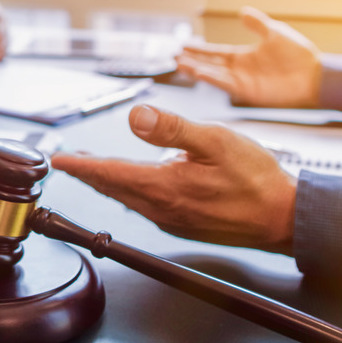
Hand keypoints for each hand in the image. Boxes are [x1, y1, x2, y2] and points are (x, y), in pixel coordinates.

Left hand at [51, 104, 296, 254]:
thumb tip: (136, 117)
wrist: (283, 219)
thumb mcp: (216, 141)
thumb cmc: (256, 180)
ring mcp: (169, 220)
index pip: (108, 174)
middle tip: (70, 161)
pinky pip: (143, 208)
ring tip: (93, 169)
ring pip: (126, 200)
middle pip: (111, 189)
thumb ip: (173, 129)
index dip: (80, 165)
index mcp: (163, 187)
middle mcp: (160, 209)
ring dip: (107, 183)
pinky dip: (128, 193)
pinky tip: (132, 184)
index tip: (58, 160)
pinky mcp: (180, 226)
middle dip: (88, 173)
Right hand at [176, 6, 320, 107]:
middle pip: (208, 64)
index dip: (199, 49)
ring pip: (212, 75)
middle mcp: (238, 69)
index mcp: (242, 55)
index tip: (183, 45)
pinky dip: (210, 78)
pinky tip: (197, 72)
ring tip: (179, 64)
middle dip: (191, 60)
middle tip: (173, 56)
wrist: (314, 75)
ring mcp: (241, 82)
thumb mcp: (275, 32)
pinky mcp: (246, 92)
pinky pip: (224, 84)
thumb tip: (242, 12)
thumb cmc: (298, 54)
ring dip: (195, 69)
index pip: (215, 52)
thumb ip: (257, 24)